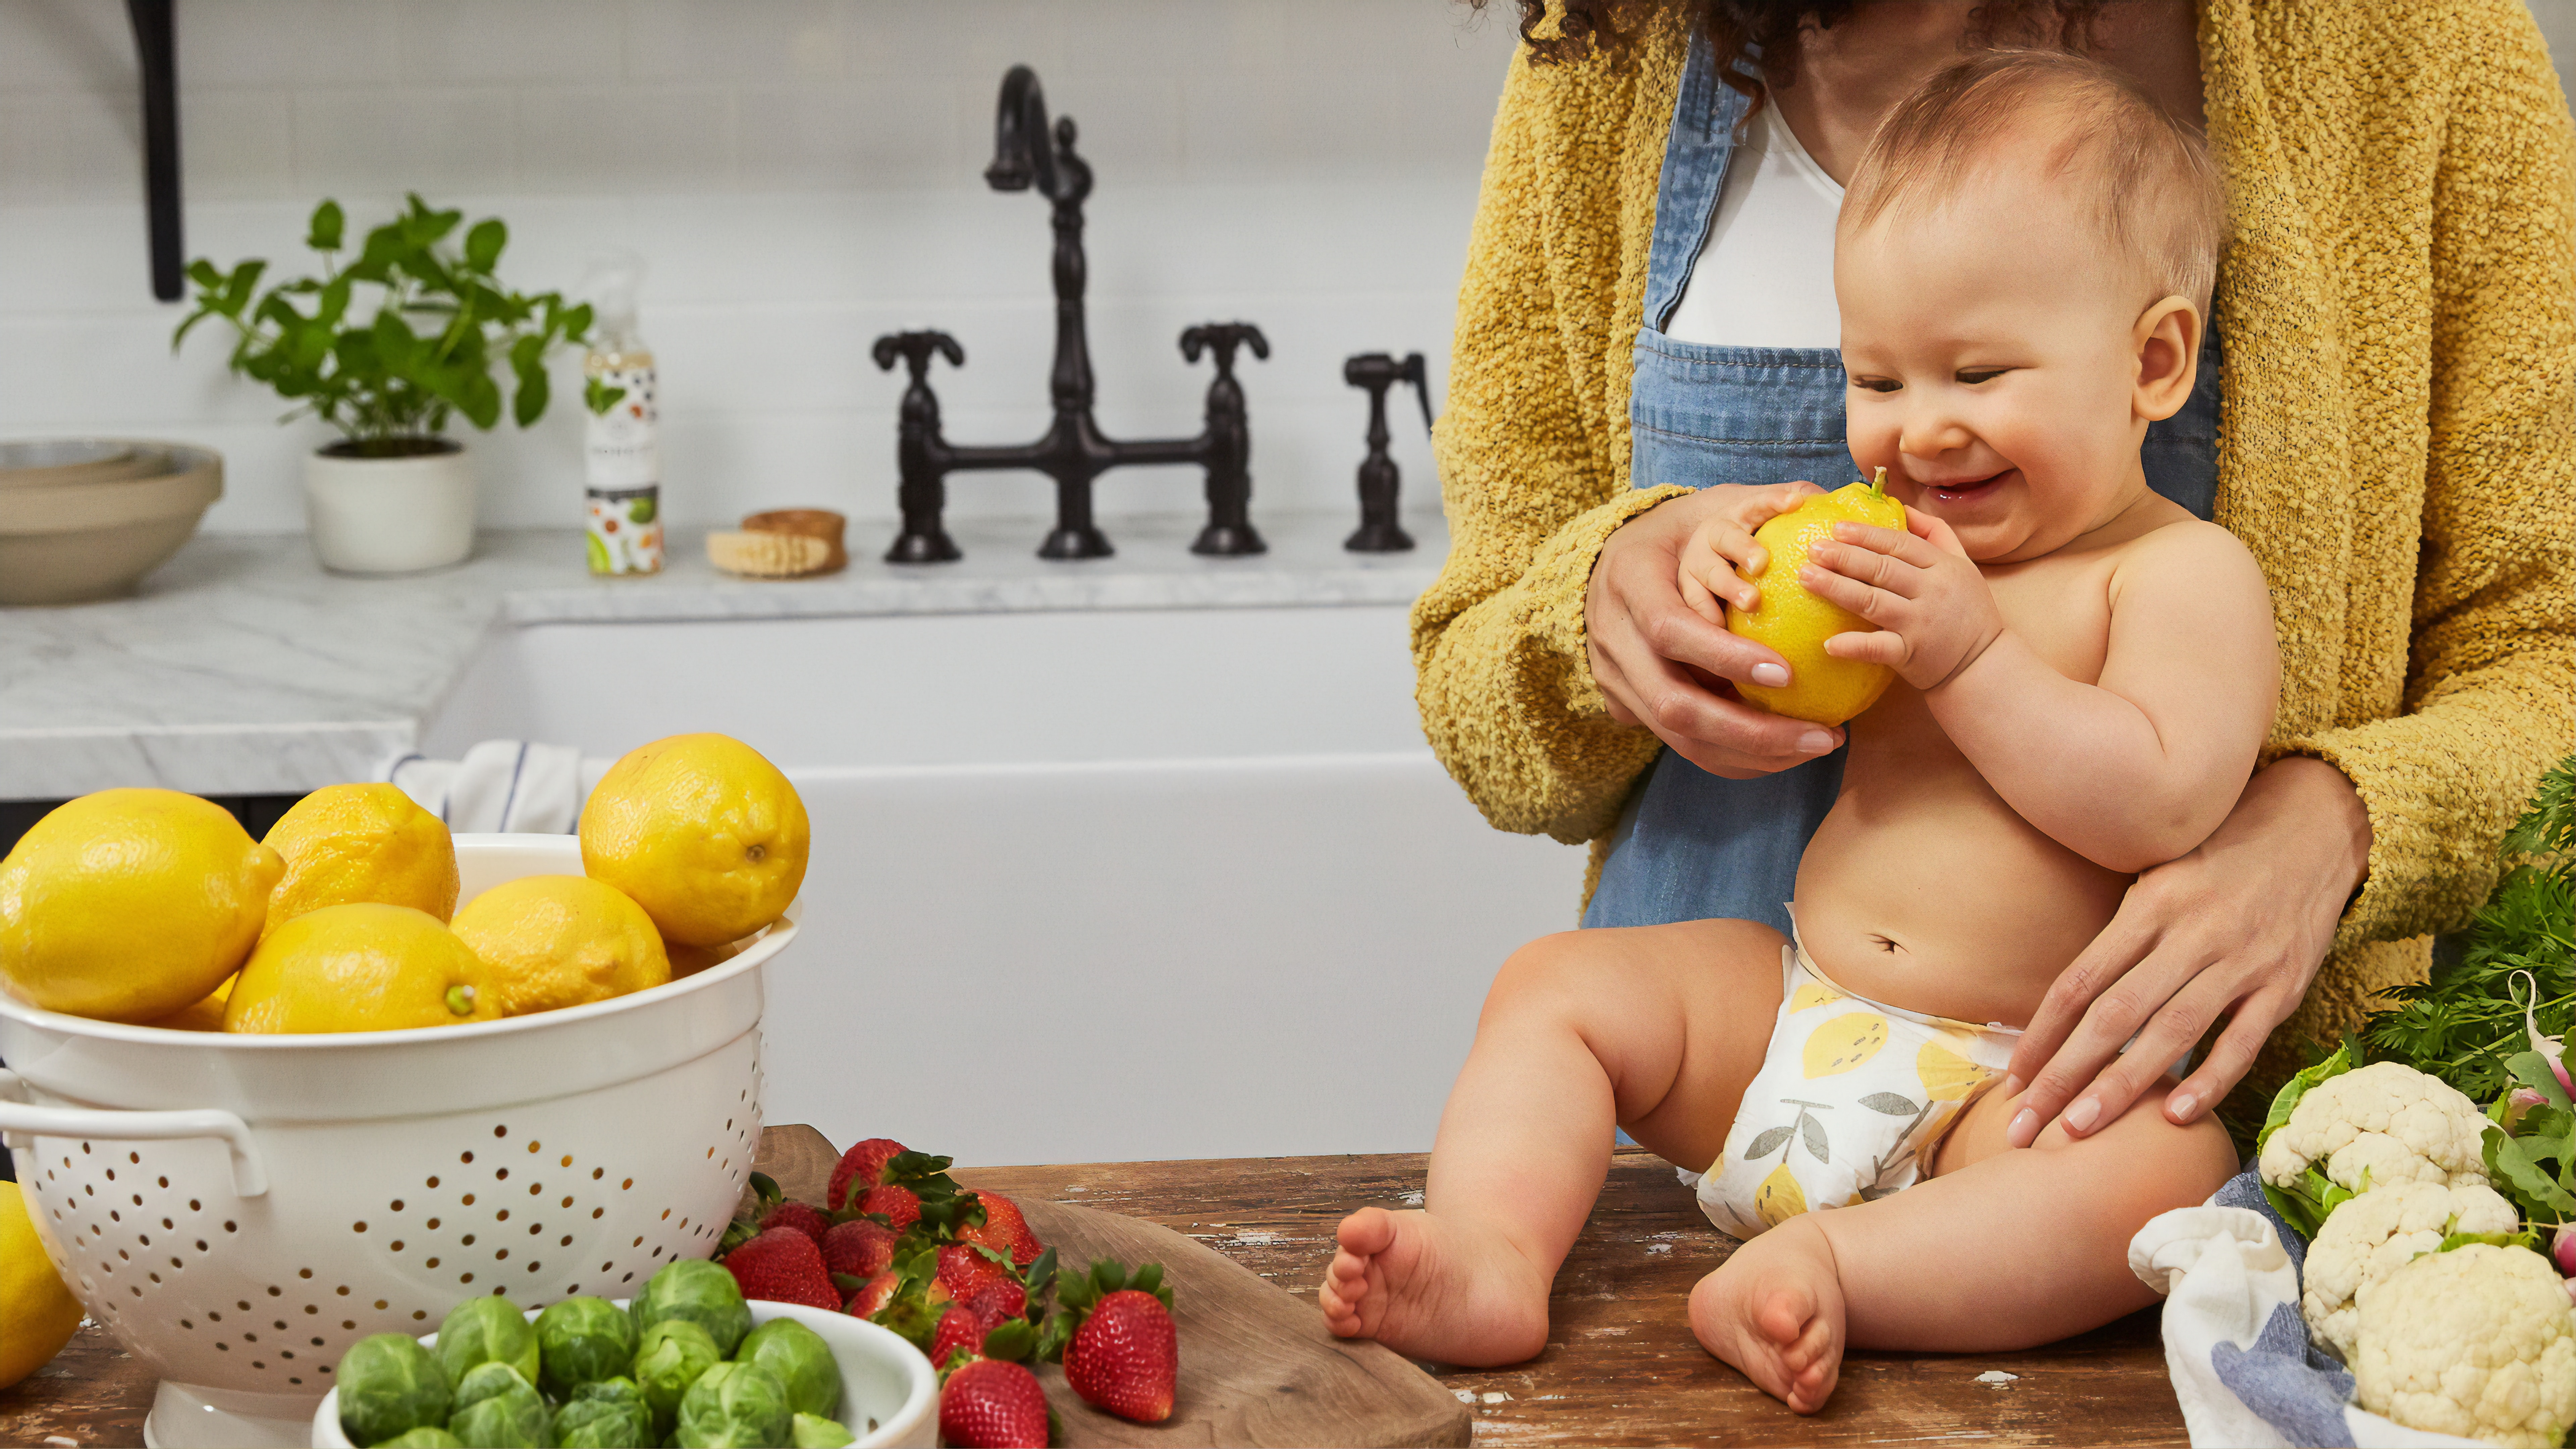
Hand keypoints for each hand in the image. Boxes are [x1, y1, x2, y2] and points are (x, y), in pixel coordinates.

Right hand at [1587, 483, 1846, 778]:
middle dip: (1751, 730)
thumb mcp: (1700, 512)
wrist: (1605, 567)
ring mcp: (1616, 681)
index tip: (1788, 671)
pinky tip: (1786, 754)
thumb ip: (1752, 509)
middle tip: (1822, 734)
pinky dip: (1736, 757)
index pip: (1670, 629)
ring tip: (1816, 745)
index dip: (1724, 657)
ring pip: (1680, 736)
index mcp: (1628, 584)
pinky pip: (1684, 746)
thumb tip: (1819, 497)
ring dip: (1752, 753)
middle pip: (1674, 704)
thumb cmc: (1672, 535)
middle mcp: (1614, 641)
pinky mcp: (1627, 707)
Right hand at [1675, 485, 1815, 623]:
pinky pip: (1695, 604)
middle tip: (1762, 563)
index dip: (1773, 501)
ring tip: (1751, 602)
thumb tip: (1830, 502)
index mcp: (1739, 514)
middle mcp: (1714, 535)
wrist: (1696, 543)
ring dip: (1729, 586)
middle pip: (1726, 537)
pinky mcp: (1688, 588)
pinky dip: (1709, 614)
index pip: (1757, 503)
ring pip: (1708, 572)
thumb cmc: (1748, 534)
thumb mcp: (1766, 515)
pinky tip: (1724, 627)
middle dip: (1744, 548)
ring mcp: (1697, 561)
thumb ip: (1794, 506)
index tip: (1795, 502)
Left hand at [1800, 512, 2006, 690]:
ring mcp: (1920, 623)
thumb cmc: (1967, 611)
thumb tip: (1901, 507)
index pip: (1900, 544)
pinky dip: (1854, 645)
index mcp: (1943, 567)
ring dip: (1836, 589)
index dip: (1867, 534)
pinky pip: (1878, 648)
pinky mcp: (1911, 654)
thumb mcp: (1963, 564)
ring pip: (1873, 601)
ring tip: (1806, 577)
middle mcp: (1932, 591)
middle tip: (1812, 548)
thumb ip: (1935, 533)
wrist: (1984, 664)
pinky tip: (1828, 643)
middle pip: (1882, 568)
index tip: (1837, 527)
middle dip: (1844, 557)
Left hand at [2000, 757, 2374, 1144]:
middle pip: (2114, 1015)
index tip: (2012, 1077)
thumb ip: (2122, 932)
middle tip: (2026, 1123)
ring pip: (2170, 1033)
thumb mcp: (2160, 874)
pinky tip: (2173, 1115)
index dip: (2041, 1033)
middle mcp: (2191, 934)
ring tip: (2079, 1130)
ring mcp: (2240, 963)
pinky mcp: (2284, 986)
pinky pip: (2241, 1042)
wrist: (2313, 829)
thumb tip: (2070, 999)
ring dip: (2121, 1086)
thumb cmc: (2220, 857)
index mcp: (2149, 905)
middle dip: (2064, 1074)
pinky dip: (2209, 1080)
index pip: (2079, 980)